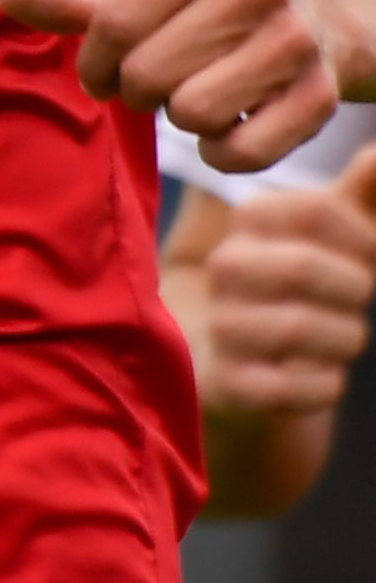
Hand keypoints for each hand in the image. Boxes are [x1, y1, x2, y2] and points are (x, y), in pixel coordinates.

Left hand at [0, 0, 358, 174]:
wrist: (315, 13)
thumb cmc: (198, 3)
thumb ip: (69, 0)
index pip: (112, 23)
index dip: (95, 61)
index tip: (104, 65)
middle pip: (148, 74)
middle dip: (136, 89)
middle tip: (154, 81)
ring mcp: (296, 41)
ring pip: (192, 112)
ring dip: (179, 116)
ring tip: (194, 92)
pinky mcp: (322, 98)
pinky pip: (239, 153)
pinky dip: (219, 153)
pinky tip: (227, 125)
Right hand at [198, 154, 375, 421]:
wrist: (236, 362)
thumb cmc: (297, 287)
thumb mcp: (327, 236)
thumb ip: (358, 194)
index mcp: (249, 222)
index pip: (314, 210)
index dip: (362, 236)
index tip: (370, 252)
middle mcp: (224, 269)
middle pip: (303, 267)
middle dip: (354, 287)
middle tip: (359, 297)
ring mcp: (221, 328)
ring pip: (297, 329)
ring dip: (345, 337)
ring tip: (342, 338)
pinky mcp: (229, 386)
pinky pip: (291, 389)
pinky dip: (323, 386)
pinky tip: (320, 376)